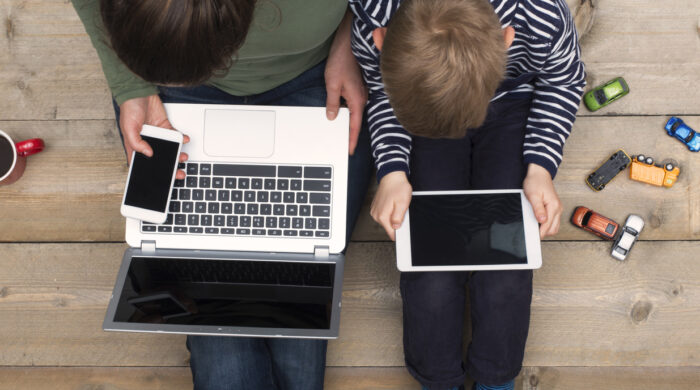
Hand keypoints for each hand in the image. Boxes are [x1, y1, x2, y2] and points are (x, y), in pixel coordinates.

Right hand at [119, 95, 189, 178]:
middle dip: (169, 167)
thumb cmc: (129, 108)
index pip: (143, 163)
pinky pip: (175, 136)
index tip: (161, 180)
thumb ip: (137, 142)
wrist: (139, 92)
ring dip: (177, 154)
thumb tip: (148, 153)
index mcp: (136, 145)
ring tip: (183, 156)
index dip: (151, 173)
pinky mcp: (165, 128)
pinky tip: (184, 139)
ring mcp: (158, 136)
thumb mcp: (129, 127)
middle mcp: (147, 142)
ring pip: (169, 149)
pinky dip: (181, 138)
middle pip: (159, 159)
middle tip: (178, 172)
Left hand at [325, 10, 367, 154]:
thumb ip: (332, 102)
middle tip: (343, 147)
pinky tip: (339, 113)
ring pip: (354, 113)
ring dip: (347, 122)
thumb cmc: (341, 62)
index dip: (351, 140)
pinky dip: (347, 112)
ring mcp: (360, 93)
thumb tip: (332, 116)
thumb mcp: (332, 84)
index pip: (354, 126)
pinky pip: (353, 104)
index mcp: (357, 101)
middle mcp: (362, 99)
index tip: (349, 151)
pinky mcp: (357, 88)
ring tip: (339, 133)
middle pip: (356, 121)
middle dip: (349, 134)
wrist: (348, 45)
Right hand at [370, 171, 411, 240]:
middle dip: (397, 222)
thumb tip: (396, 227)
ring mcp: (375, 211)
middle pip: (390, 227)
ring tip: (396, 205)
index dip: (400, 231)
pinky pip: (385, 215)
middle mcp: (376, 215)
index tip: (404, 226)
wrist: (392, 176)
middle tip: (401, 210)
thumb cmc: (398, 187)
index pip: (392, 233)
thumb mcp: (403, 203)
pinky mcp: (376, 208)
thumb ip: (398, 217)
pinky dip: (390, 211)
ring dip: (393, 216)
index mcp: (382, 216)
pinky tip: (392, 203)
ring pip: (387, 221)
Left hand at [522, 163, 561, 237]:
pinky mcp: (555, 208)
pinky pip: (553, 221)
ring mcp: (557, 209)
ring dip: (546, 229)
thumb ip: (538, 209)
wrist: (539, 173)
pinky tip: (539, 222)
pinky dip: (547, 224)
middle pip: (553, 229)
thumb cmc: (535, 182)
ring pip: (554, 226)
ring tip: (535, 227)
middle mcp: (558, 208)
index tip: (533, 238)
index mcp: (554, 206)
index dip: (540, 233)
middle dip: (543, 233)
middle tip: (532, 233)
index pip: (548, 226)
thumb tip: (542, 221)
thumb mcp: (533, 195)